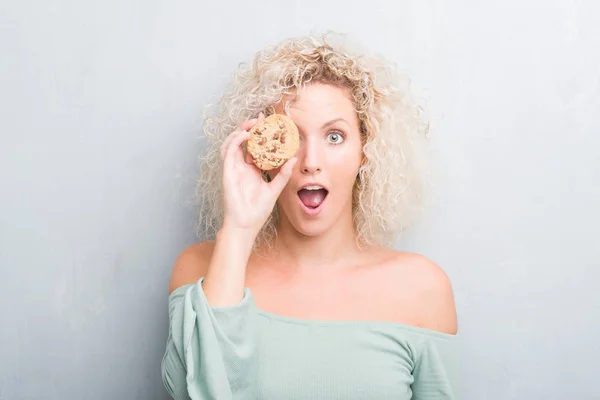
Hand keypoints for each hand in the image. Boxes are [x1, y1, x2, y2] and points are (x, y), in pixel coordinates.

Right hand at [219, 112, 296, 235]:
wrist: (245, 224)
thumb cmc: (257, 211)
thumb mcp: (275, 189)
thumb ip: (283, 175)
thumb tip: (294, 159)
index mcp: (251, 170)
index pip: (253, 147)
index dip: (259, 135)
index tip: (268, 123)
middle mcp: (240, 167)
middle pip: (242, 142)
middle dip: (249, 128)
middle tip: (260, 119)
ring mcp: (232, 168)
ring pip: (232, 143)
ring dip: (240, 131)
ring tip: (252, 124)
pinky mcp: (227, 171)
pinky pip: (229, 151)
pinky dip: (235, 140)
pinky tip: (245, 135)